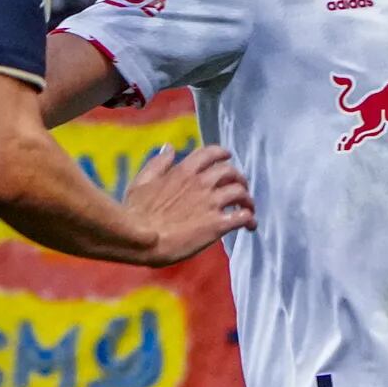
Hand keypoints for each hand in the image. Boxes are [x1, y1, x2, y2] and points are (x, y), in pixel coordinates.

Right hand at [123, 143, 254, 264]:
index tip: (228, 156)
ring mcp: (211, 203)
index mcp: (184, 171)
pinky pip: (242, 216)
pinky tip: (250, 225)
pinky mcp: (217, 224)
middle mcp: (202, 183)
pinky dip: (249, 218)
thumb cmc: (137, 212)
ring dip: (247, 199)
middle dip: (238, 178)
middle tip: (240, 187)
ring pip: (240, 192)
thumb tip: (169, 148)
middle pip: (230, 172)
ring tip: (248, 207)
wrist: (141, 238)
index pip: (210, 153)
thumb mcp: (142, 181)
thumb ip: (158, 163)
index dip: (222, 153)